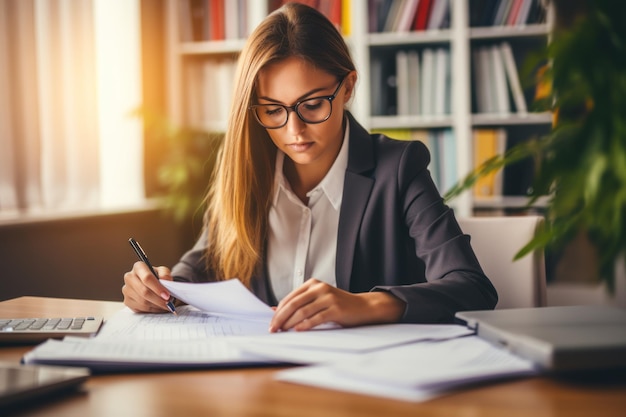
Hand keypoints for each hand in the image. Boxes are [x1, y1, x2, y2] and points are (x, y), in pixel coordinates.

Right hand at [122, 261, 173, 313]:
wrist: (150, 283)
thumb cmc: (156, 276)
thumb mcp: (163, 271)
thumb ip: (165, 274)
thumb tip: (165, 280)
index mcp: (138, 267)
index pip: (147, 278)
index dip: (158, 288)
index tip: (167, 295)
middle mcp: (129, 277)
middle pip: (144, 292)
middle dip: (158, 299)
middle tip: (168, 303)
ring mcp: (126, 290)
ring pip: (143, 302)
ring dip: (156, 306)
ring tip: (166, 305)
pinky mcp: (127, 301)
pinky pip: (140, 308)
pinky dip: (152, 310)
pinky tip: (158, 307)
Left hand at [269, 279, 404, 331]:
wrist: (362, 307)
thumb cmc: (337, 305)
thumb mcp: (317, 300)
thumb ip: (299, 304)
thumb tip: (274, 311)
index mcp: (313, 283)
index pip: (290, 297)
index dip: (278, 311)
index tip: (271, 322)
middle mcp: (320, 288)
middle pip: (294, 304)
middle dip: (281, 318)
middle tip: (273, 329)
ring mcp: (328, 298)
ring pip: (303, 311)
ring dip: (290, 323)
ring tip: (282, 331)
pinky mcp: (336, 309)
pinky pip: (316, 318)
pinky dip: (305, 325)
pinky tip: (297, 331)